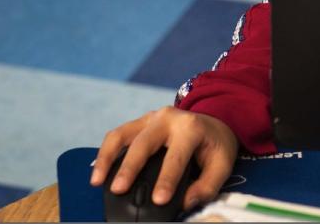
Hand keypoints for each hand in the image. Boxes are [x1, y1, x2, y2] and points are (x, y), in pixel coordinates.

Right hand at [90, 107, 238, 210]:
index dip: (166, 180)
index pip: (176, 156)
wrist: (214, 120)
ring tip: (97, 181)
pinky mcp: (140, 122)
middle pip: (143, 143)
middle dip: (129, 167)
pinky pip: (118, 135)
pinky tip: (99, 171)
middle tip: (119, 190)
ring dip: (107, 157)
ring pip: (122, 134)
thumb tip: (186, 202)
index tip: (158, 200)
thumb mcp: (222, 164)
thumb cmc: (215, 145)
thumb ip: (207, 185)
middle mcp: (168, 118)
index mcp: (191, 128)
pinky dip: (105, 152)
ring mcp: (151, 117)